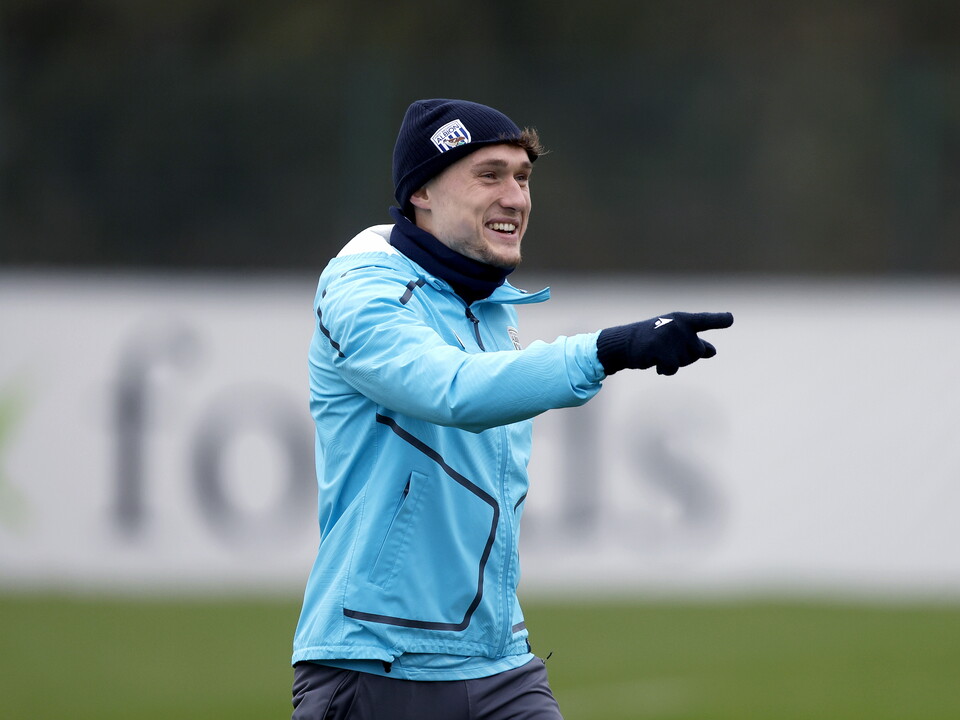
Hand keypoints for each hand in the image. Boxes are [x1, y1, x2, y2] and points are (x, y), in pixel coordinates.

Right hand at [597, 311, 733, 375]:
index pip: (706, 320)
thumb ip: (695, 343)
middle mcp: (679, 325)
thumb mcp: (675, 339)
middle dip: (685, 357)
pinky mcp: (659, 348)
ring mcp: (669, 336)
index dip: (719, 320)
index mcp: (684, 320)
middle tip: (666, 350)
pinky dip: (665, 370)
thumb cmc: (652, 340)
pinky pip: (673, 368)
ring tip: (658, 354)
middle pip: (698, 352)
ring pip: (685, 361)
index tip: (730, 319)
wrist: (625, 343)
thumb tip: (712, 351)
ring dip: (673, 363)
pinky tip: (655, 363)